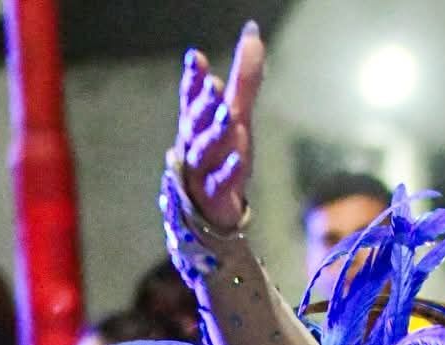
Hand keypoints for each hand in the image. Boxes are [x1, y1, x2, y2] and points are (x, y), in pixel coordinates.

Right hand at [177, 22, 264, 231]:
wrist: (212, 212)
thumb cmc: (222, 157)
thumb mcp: (238, 115)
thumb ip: (245, 77)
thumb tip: (252, 33)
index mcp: (197, 124)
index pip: (192, 98)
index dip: (193, 80)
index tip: (196, 58)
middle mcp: (195, 144)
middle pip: (196, 123)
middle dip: (204, 104)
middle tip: (214, 86)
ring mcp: (202, 171)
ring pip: (205, 151)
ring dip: (215, 134)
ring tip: (229, 117)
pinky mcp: (215, 197)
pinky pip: (220, 183)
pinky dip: (229, 171)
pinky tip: (239, 160)